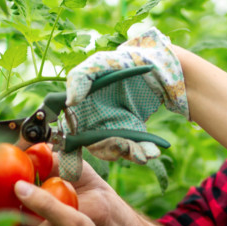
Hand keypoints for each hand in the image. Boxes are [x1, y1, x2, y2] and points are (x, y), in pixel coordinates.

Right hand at [62, 27, 187, 167]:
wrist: (157, 64)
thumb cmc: (124, 59)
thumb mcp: (101, 62)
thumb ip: (80, 77)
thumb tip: (70, 101)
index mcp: (80, 106)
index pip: (70, 133)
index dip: (69, 152)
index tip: (73, 165)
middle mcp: (93, 119)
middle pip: (95, 146)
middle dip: (110, 150)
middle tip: (123, 146)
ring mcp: (113, 127)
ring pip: (117, 149)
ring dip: (129, 153)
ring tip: (144, 154)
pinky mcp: (133, 130)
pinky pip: (135, 147)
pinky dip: (144, 150)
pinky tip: (153, 150)